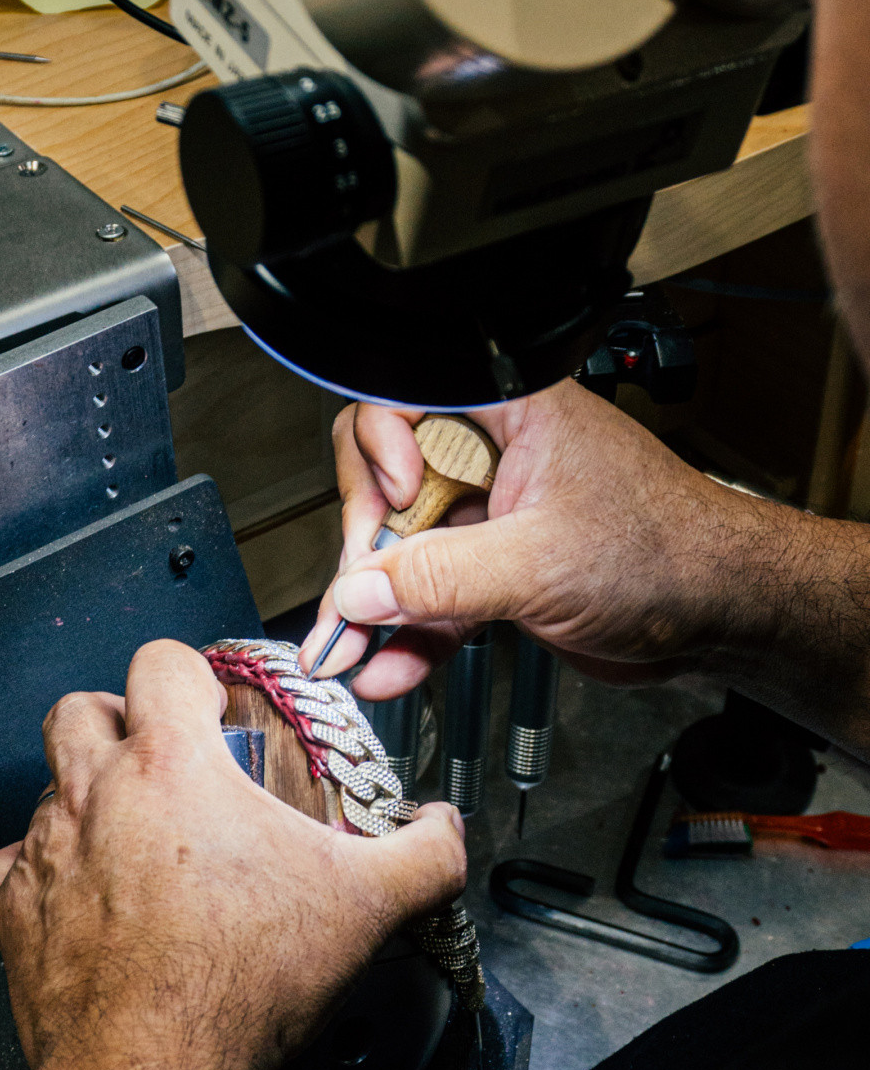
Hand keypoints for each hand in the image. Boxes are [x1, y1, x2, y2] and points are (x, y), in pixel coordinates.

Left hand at [0, 639, 465, 1069]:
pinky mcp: (15, 915)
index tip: (211, 704)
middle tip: (153, 755)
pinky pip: (5, 867)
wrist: (157, 1067)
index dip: (187, 672)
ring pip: (41, 786)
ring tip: (123, 833)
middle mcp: (97, 794)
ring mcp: (47, 853)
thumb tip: (445, 831)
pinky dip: (34, 873)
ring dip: (78, 797)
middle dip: (113, 719)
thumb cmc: (244, 978)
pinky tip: (73, 894)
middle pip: (77, 709)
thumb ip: (423, 853)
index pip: (158, 662)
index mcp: (174, 765)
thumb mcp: (368, 904)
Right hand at [300, 380, 786, 700]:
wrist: (721, 616)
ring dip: (372, 608)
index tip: (399, 501)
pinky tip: (387, 668)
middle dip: (362, 549)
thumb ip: (443, 577)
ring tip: (348, 653)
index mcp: (507, 411)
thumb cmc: (671, 552)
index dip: (381, 451)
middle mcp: (490, 455)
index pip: (399, 401)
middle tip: (358, 598)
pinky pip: (430, 598)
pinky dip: (408, 636)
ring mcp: (489, 515)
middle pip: (385, 483)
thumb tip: (360, 591)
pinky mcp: (493, 572)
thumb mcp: (542, 561)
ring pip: (401, 551)